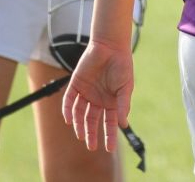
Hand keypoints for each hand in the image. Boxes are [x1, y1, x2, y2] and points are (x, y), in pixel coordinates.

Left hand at [61, 38, 133, 153]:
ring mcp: (86, 93)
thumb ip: (123, 105)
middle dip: (92, 134)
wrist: (110, 46)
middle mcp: (98, 99)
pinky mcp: (75, 85)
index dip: (110, 135)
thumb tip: (123, 123)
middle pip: (93, 121)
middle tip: (91, 147)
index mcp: (111, 101)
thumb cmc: (122, 65)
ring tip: (81, 136)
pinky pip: (69, 101)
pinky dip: (68, 111)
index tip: (110, 148)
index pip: (109, 122)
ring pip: (80, 114)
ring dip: (80, 125)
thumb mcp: (126, 87)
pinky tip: (69, 120)